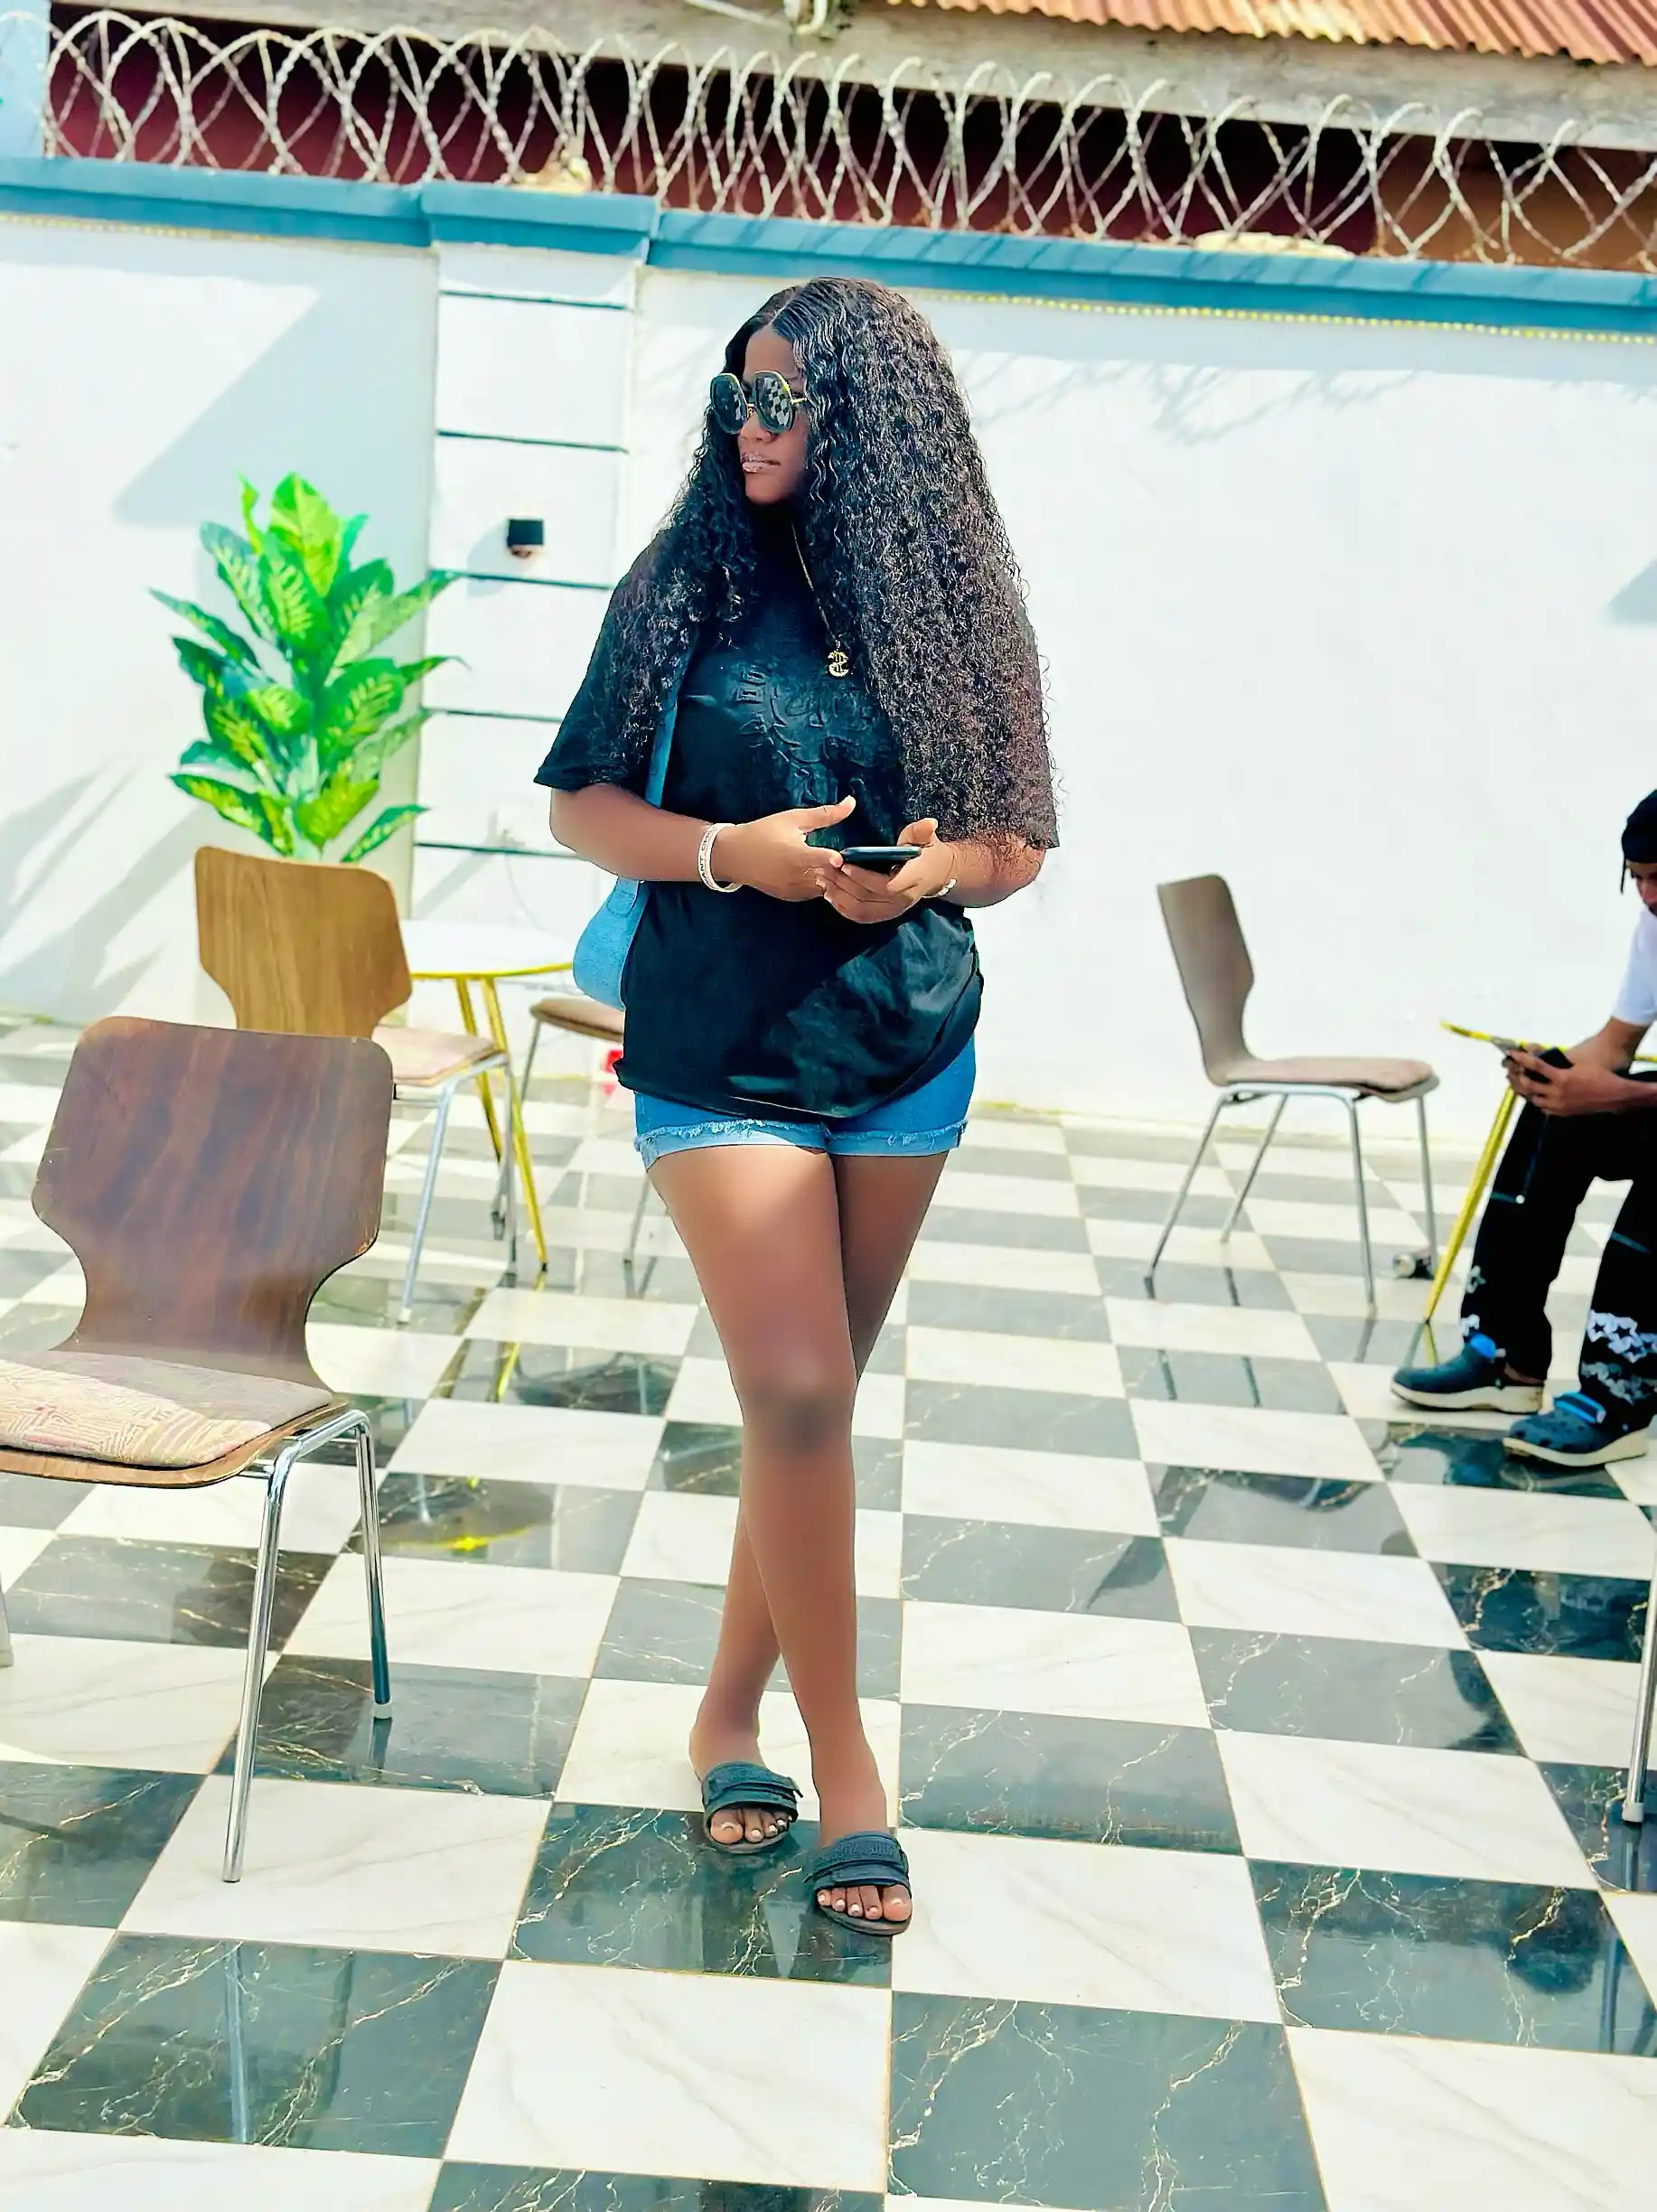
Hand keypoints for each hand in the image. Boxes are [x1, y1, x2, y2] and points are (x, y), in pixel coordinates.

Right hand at [713, 797, 852, 902]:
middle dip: (842, 870)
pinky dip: (821, 886)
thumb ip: (825, 814)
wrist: (734, 856)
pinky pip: (814, 894)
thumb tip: (852, 802)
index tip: (842, 856)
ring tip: (838, 867)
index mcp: (798, 856)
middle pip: (831, 878)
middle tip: (853, 861)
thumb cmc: (763, 832)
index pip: (825, 861)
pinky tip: (821, 874)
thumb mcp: (793, 818)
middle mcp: (797, 877)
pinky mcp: (790, 897)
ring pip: (825, 889)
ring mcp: (794, 890)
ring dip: (833, 879)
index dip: (837, 859)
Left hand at [820, 818, 957, 925]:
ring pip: (860, 909)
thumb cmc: (925, 852)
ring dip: (838, 896)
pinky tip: (828, 894)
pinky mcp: (883, 915)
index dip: (864, 878)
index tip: (845, 864)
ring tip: (822, 880)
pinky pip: (859, 916)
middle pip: (867, 898)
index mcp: (913, 879)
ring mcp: (892, 911)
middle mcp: (902, 900)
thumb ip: (922, 831)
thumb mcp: (925, 838)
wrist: (933, 875)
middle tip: (824, 868)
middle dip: (843, 884)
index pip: (887, 885)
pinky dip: (842, 908)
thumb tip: (929, 823)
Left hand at [1504, 1049, 1633, 1116]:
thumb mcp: (1579, 1062)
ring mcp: (1559, 1105)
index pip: (1535, 1066)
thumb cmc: (1599, 1074)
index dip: (1521, 1058)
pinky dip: (1537, 1100)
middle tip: (1511, 1071)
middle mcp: (1557, 1093)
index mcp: (1561, 1077)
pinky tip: (1536, 1094)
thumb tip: (1537, 1050)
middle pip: (1528, 1085)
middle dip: (1517, 1077)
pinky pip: (1544, 1108)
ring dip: (1526, 1091)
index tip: (1512, 1053)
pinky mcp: (1563, 1112)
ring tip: (1520, 1083)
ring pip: (1534, 1099)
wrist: (1613, 1095)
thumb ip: (1558, 1058)